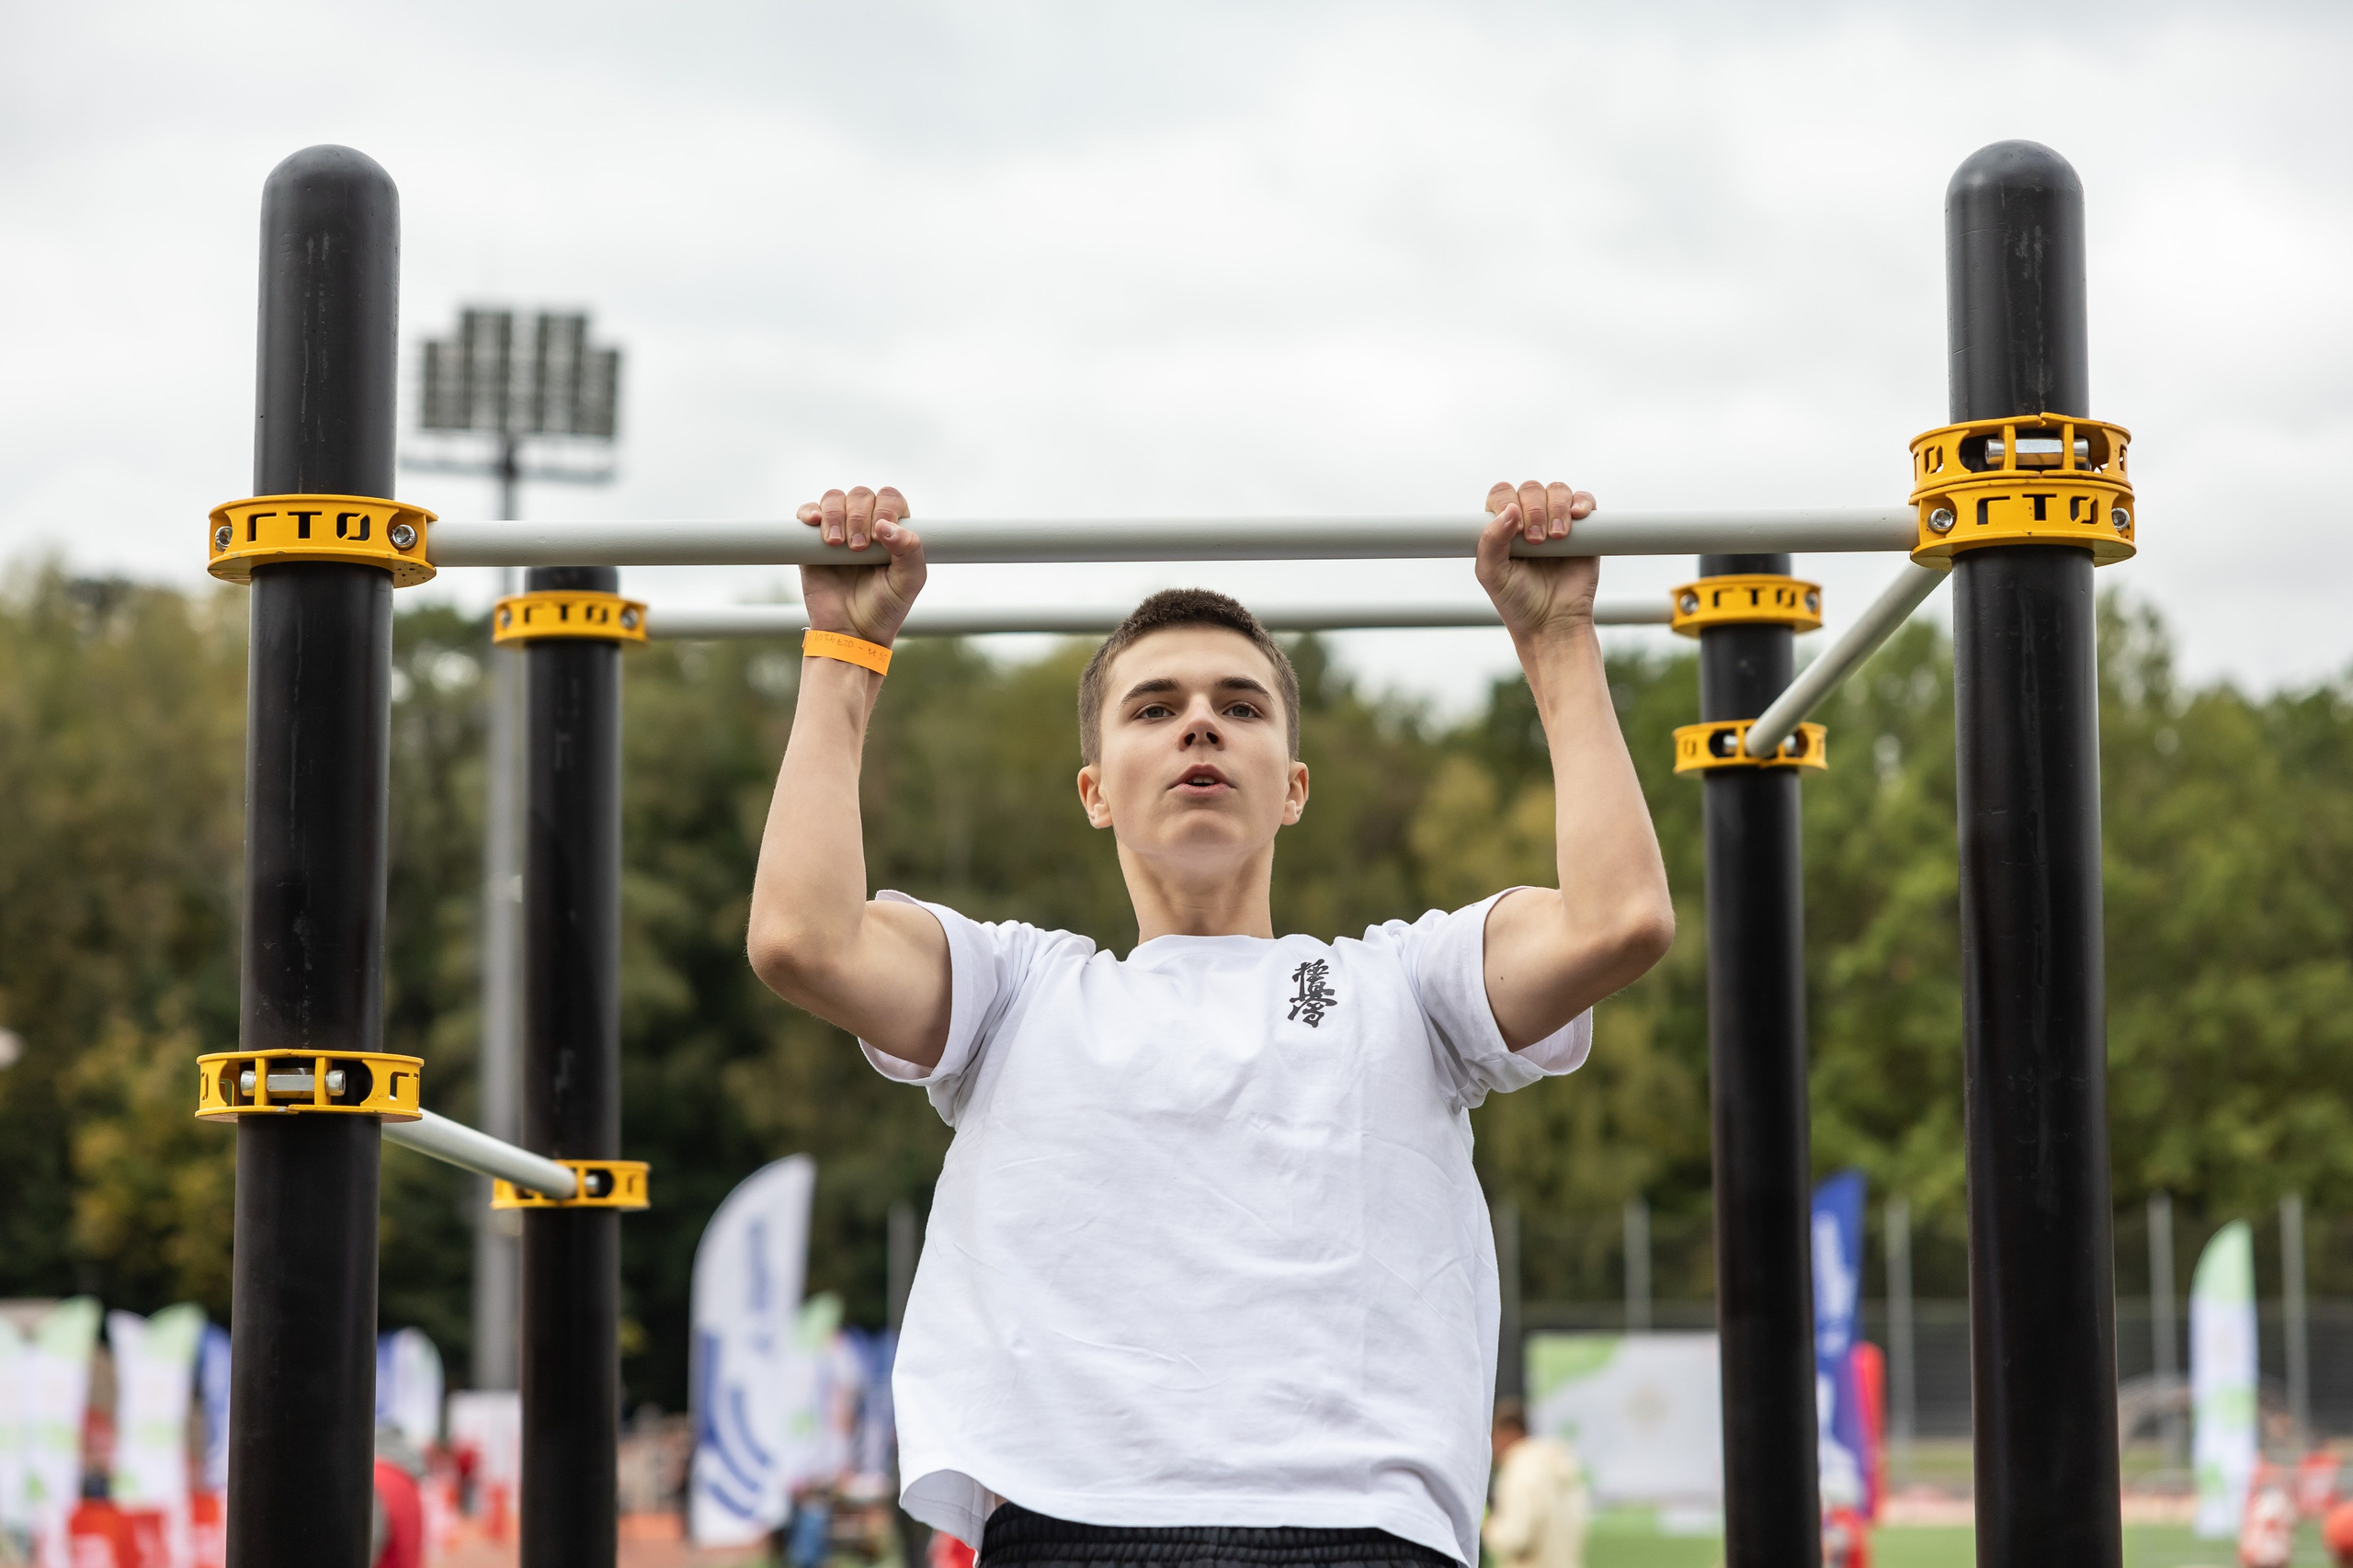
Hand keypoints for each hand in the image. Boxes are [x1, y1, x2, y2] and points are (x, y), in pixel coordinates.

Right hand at [795, 486, 924, 645]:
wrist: (850, 633)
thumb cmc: (884, 609)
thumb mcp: (909, 582)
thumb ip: (910, 551)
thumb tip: (886, 525)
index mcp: (892, 531)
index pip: (890, 498)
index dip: (885, 509)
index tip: (880, 538)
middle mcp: (866, 526)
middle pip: (861, 495)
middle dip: (859, 517)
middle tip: (858, 548)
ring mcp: (838, 531)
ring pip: (834, 499)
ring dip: (835, 514)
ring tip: (837, 544)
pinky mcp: (811, 542)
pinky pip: (807, 513)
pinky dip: (809, 512)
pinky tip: (814, 523)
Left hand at [1475, 479, 1598, 638]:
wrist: (1553, 623)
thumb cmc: (1517, 602)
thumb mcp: (1491, 574)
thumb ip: (1490, 541)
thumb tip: (1510, 510)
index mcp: (1502, 527)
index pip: (1501, 494)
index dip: (1506, 503)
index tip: (1515, 531)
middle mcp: (1529, 520)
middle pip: (1530, 489)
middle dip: (1534, 510)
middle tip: (1536, 541)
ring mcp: (1557, 522)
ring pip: (1557, 490)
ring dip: (1557, 507)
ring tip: (1557, 537)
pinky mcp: (1585, 530)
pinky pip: (1584, 501)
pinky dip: (1582, 503)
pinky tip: (1577, 517)